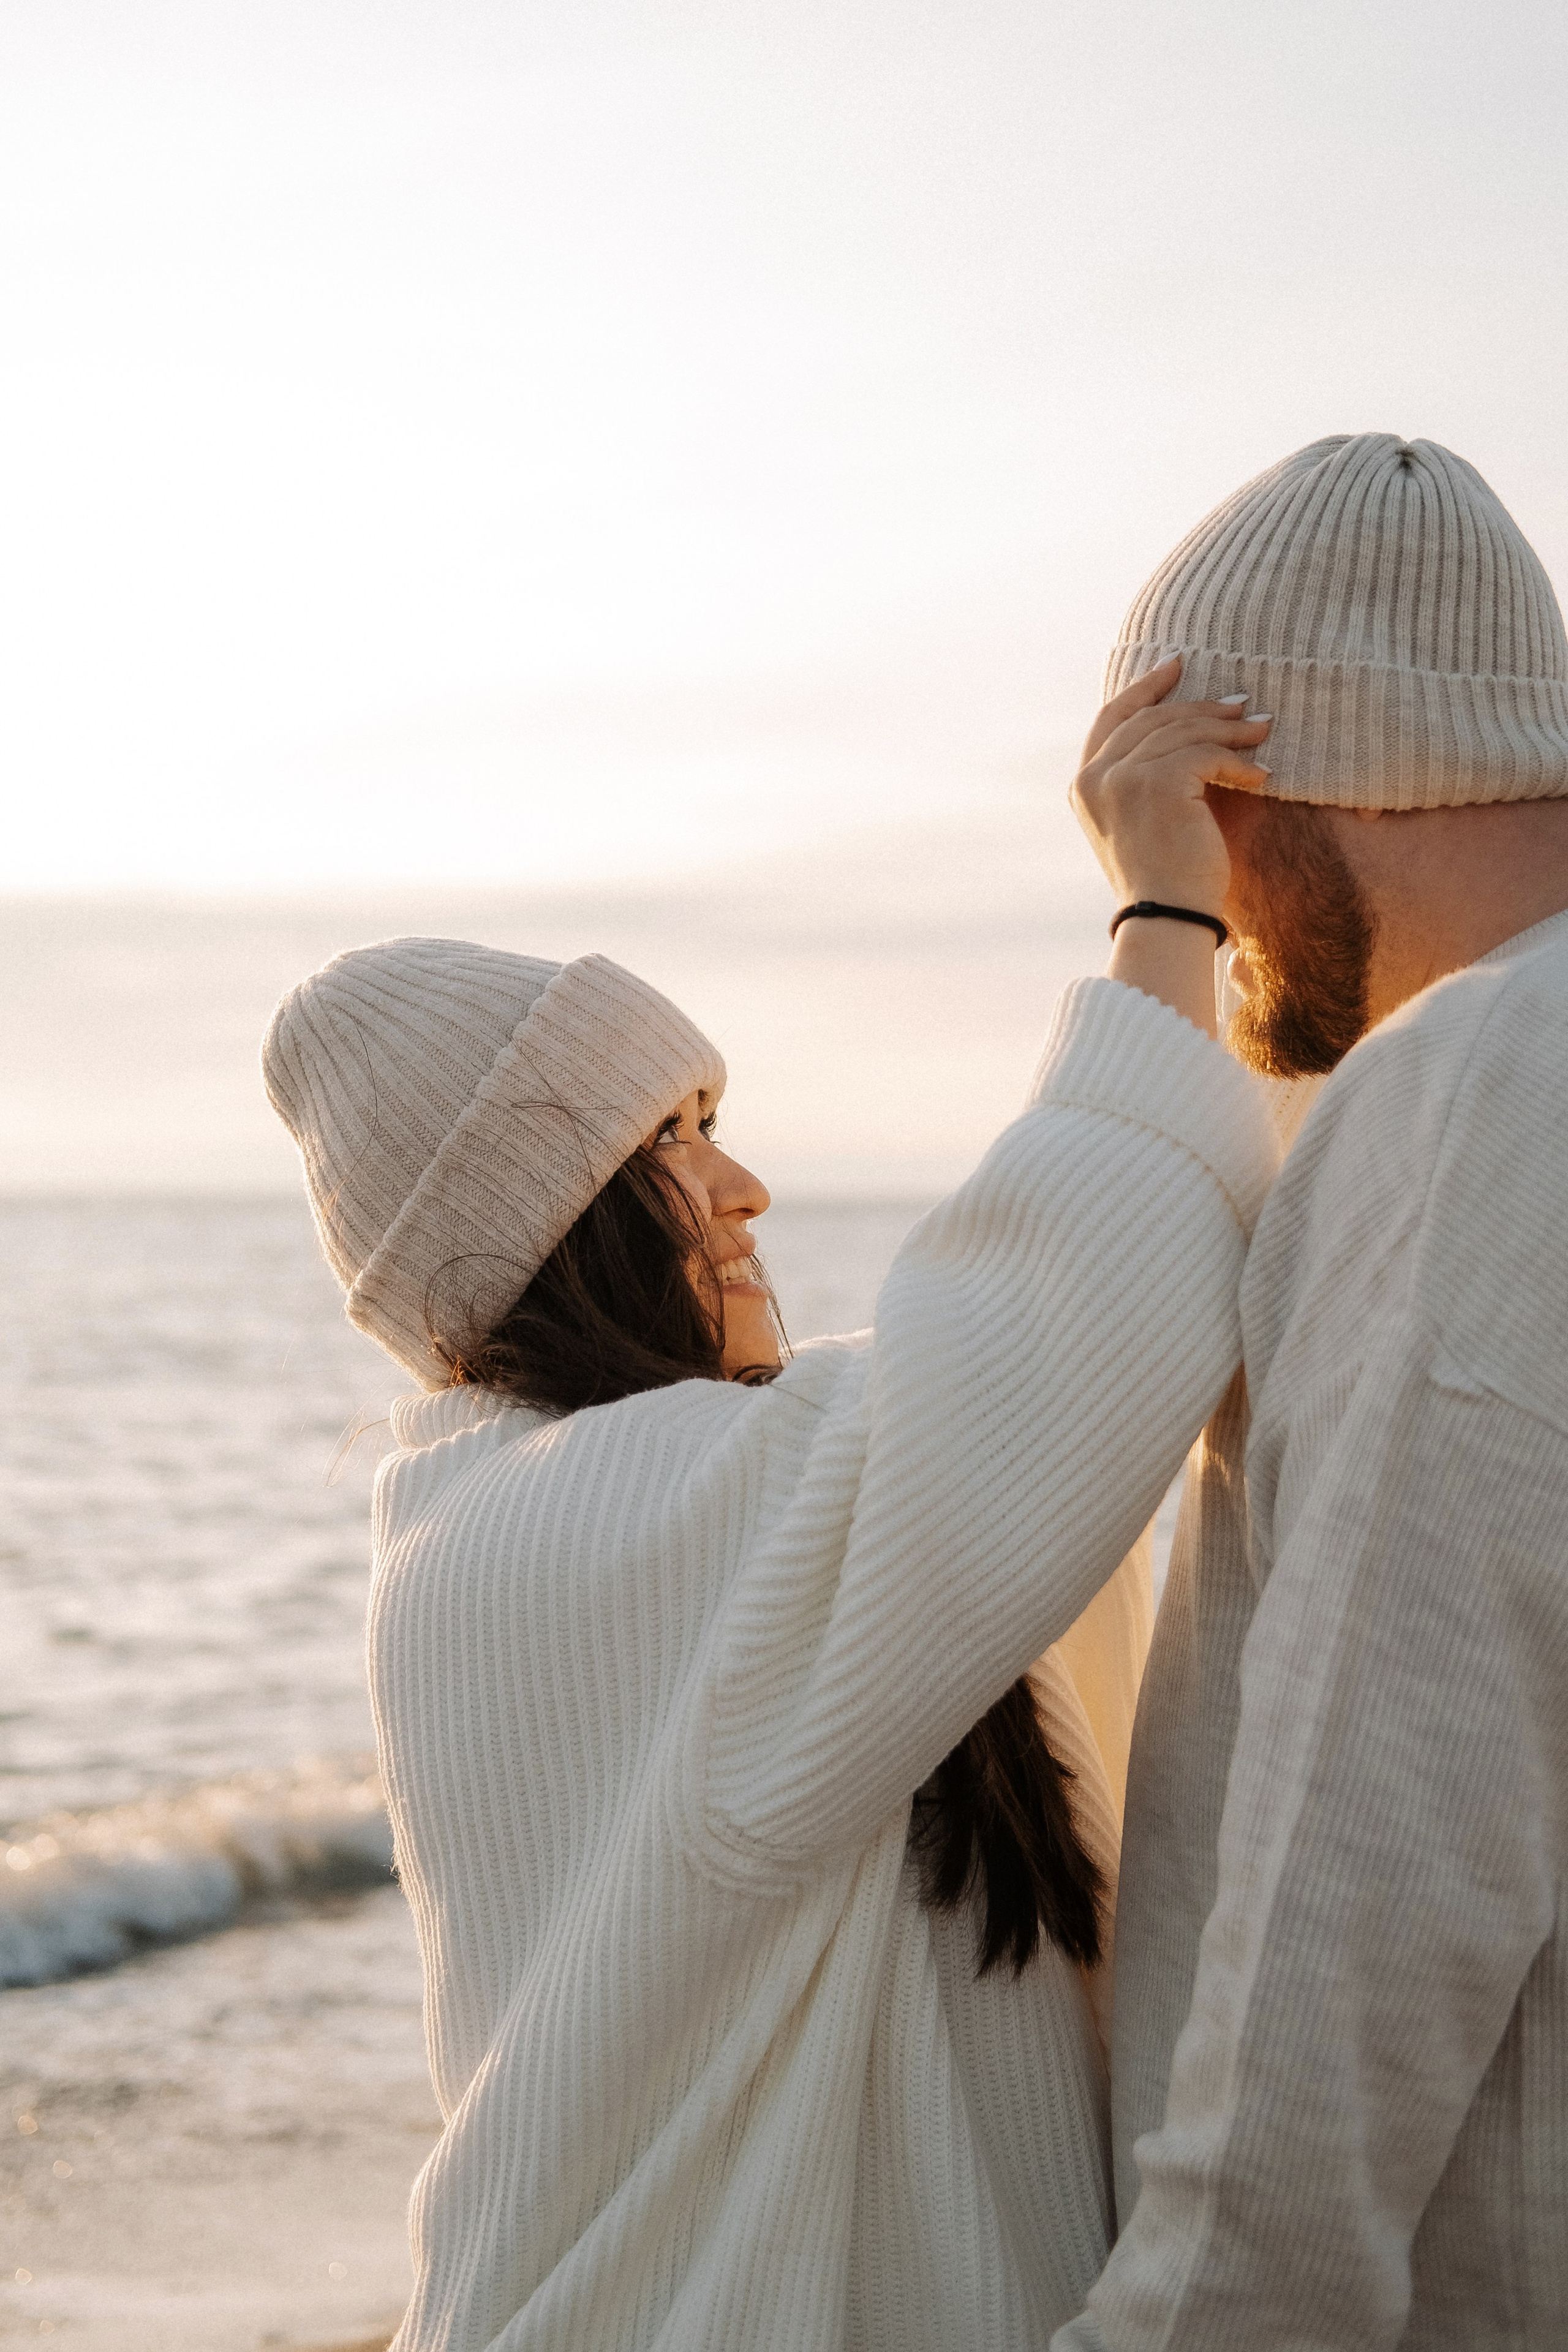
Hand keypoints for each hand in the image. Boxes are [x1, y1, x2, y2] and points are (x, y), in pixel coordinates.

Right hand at [1070, 655, 1270, 916]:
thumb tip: (1190, 732)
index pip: (1113, 718)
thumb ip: (1147, 779)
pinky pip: (1205, 754)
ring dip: (1229, 729)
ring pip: (1182, 731)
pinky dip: (1238, 761)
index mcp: (1084, 785)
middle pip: (1153, 718)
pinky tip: (1261, 775)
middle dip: (1202, 708)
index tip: (1178, 667)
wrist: (1168, 920)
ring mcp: (1122, 778)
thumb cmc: (1165, 882)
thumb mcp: (1144, 823)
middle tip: (1243, 706)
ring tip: (1263, 730)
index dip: (1146, 688)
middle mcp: (1096, 778)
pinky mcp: (1156, 784)